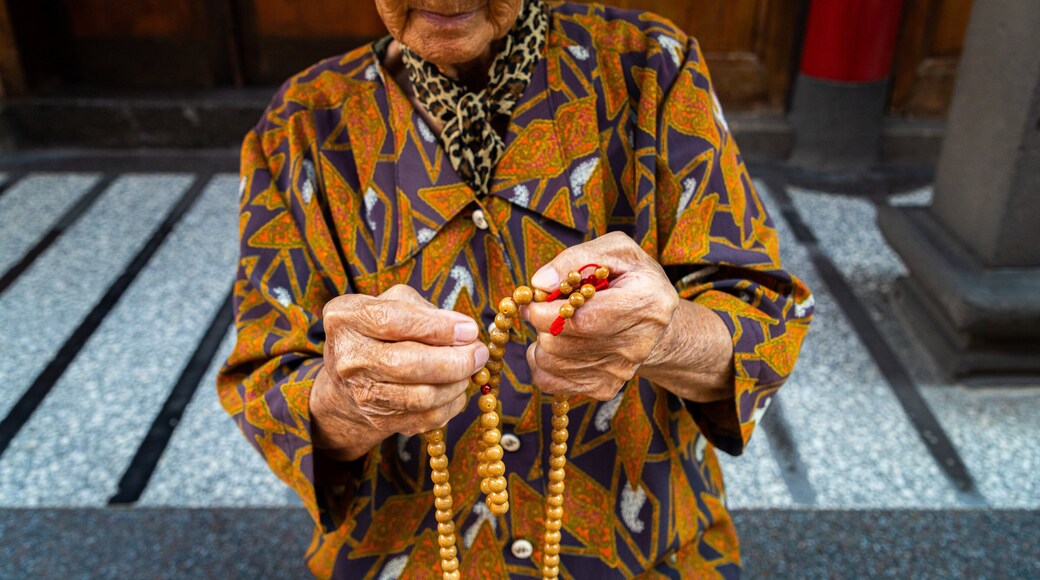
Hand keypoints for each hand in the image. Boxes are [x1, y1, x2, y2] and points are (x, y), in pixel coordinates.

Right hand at [310, 285, 489, 459]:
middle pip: (407, 364)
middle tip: (479, 353)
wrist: (349, 380)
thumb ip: (426, 311)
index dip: (437, 327)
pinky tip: (455, 388)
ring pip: (422, 397)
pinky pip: (427, 418)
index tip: (469, 330)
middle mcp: (349, 357)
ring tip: (469, 369)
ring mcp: (362, 393)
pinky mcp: (380, 420)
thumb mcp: (394, 304)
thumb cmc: (381, 331)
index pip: (393, 321)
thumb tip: (465, 332)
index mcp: (347, 318)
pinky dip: (451, 404)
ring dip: (457, 383)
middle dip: (455, 360)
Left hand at [521, 232, 679, 400]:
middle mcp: (636, 345)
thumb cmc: (631, 277)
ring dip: (541, 340)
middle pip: (561, 344)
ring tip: (556, 323)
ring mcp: (620, 371)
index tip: (532, 299)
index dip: (547, 312)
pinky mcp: (605, 388)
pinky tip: (557, 344)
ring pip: (550, 362)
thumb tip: (540, 283)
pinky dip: (541, 362)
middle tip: (543, 306)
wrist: (654, 318)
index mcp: (645, 303)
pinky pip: (550, 381)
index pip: (584, 320)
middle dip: (541, 322)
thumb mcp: (615, 250)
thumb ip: (576, 259)